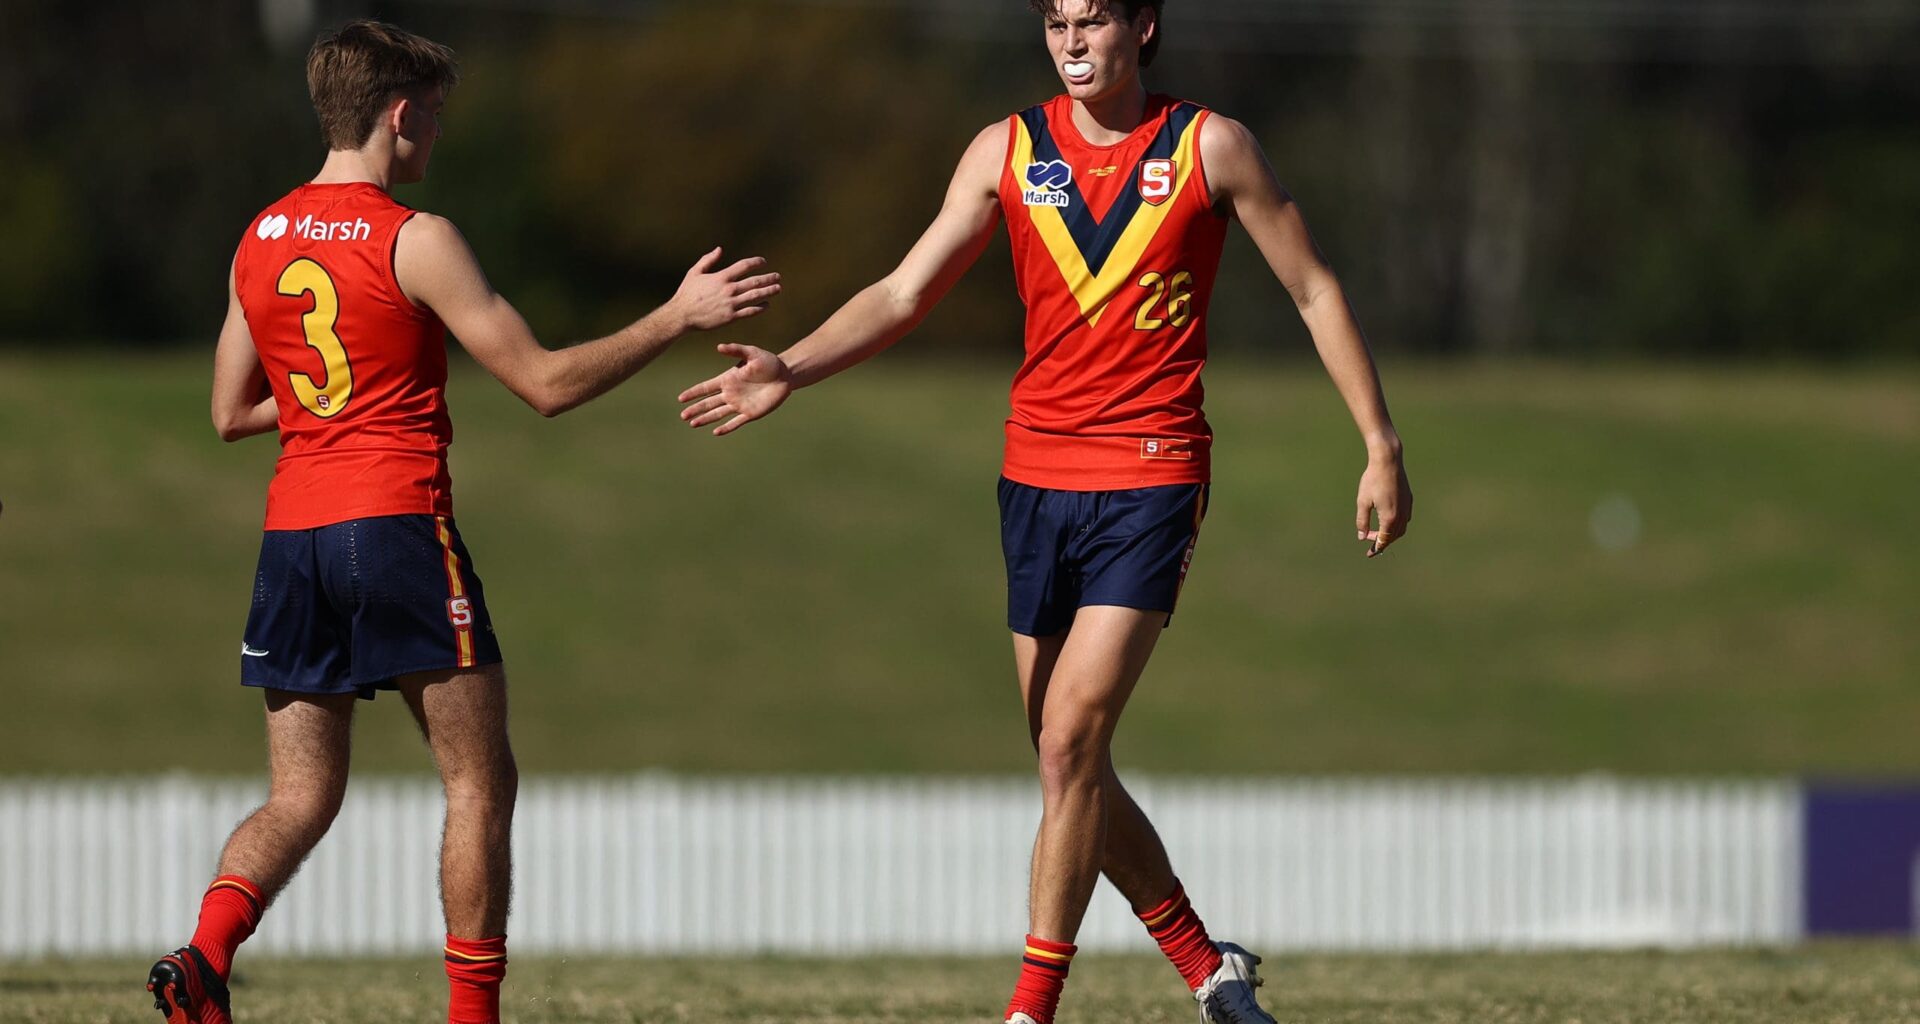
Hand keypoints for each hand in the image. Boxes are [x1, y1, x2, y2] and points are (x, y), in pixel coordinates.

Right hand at [668, 247, 781, 331]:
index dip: (756, 262)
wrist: (682, 315)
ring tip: (778, 288)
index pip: (744, 266)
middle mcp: (728, 290)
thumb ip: (708, 260)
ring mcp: (731, 304)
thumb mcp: (694, 272)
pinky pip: (750, 312)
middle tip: (777, 276)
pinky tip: (766, 305)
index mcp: (721, 277)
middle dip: (768, 278)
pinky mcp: (730, 317)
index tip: (763, 262)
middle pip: (754, 281)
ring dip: (769, 291)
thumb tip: (720, 249)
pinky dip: (760, 308)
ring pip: (755, 296)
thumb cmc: (687, 293)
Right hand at [677, 343, 793, 435]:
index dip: (693, 393)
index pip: (706, 387)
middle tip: (683, 416)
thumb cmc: (769, 362)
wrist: (785, 374)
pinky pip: (736, 422)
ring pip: (718, 414)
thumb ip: (735, 350)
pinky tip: (716, 432)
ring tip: (692, 424)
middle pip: (709, 403)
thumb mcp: (752, 353)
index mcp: (728, 379)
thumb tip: (719, 346)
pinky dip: (726, 428)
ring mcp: (740, 404)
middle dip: (695, 409)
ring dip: (705, 419)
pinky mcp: (751, 413)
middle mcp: (731, 393)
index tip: (680, 398)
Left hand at [1356, 453, 1411, 557]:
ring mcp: (1407, 507)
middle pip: (1394, 536)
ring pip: (1402, 528)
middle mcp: (1402, 515)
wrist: (1388, 461)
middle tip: (1369, 539)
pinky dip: (1398, 524)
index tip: (1370, 554)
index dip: (1376, 548)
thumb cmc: (1372, 480)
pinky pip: (1406, 518)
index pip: (1384, 540)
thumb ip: (1362, 521)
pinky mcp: (1409, 499)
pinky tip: (1390, 520)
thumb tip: (1362, 537)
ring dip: (1391, 534)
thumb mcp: (1362, 502)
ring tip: (1379, 532)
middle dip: (1382, 541)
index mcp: (1389, 518)